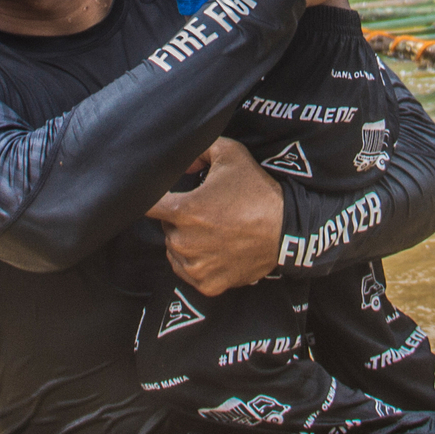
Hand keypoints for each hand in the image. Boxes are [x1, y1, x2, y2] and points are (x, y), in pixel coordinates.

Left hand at [146, 138, 282, 295]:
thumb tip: (182, 161)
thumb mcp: (231, 155)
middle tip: (206, 212)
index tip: (157, 197)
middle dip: (179, 219)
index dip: (148, 199)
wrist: (286, 230)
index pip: (147, 206)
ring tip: (213, 232)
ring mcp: (196, 266)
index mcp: (184, 211)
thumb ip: (199, 149)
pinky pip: (189, 272)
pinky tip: (216, 250)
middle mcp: (184, 242)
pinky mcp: (208, 284)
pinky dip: (198, 262)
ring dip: (186, 242)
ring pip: (175, 251)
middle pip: (166, 228)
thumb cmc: (257, 192)